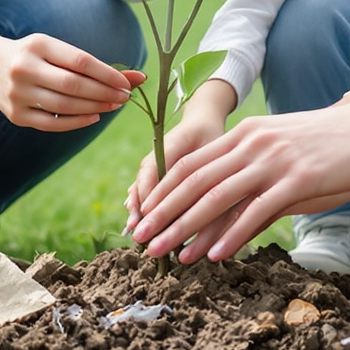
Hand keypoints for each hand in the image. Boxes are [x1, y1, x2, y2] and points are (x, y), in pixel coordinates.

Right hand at [0, 30, 141, 131]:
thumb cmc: (35, 56)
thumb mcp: (57, 50)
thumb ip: (94, 65)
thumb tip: (138, 78)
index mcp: (38, 45)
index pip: (80, 61)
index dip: (107, 74)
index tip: (128, 82)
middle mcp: (25, 69)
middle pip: (73, 85)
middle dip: (104, 93)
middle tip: (125, 97)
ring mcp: (18, 94)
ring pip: (64, 106)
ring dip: (94, 108)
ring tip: (113, 106)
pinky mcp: (16, 115)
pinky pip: (52, 123)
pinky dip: (76, 122)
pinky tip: (93, 117)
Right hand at [127, 80, 237, 220]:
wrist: (201, 121)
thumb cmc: (212, 135)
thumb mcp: (215, 149)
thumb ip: (210, 173)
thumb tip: (212, 201)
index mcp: (170, 143)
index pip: (153, 169)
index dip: (148, 193)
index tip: (147, 215)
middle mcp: (156, 153)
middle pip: (143, 180)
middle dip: (139, 206)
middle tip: (136, 229)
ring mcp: (152, 161)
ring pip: (141, 185)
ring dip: (137, 206)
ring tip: (133, 228)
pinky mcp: (155, 169)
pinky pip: (145, 186)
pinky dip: (142, 201)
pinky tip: (138, 218)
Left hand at [130, 92, 349, 262]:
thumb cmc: (327, 145)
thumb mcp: (280, 152)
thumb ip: (252, 177)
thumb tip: (228, 216)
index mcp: (244, 134)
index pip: (191, 164)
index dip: (163, 191)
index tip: (144, 215)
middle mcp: (252, 144)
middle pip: (195, 181)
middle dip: (165, 213)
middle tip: (142, 240)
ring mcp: (274, 160)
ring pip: (219, 197)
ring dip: (189, 228)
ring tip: (170, 253)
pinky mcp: (299, 179)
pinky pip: (258, 210)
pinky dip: (234, 234)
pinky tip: (217, 255)